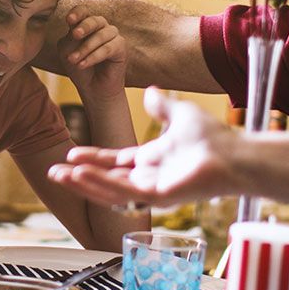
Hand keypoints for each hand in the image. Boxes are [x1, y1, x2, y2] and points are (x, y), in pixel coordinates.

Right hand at [49, 88, 233, 206]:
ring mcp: (152, 190)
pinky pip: (122, 193)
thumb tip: (151, 91)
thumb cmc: (214, 139)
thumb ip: (162, 106)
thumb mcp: (180, 114)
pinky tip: (81, 174)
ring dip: (84, 183)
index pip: (114, 162)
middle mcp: (149, 178)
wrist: (234, 154)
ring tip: (59, 174)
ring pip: (108, 190)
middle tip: (54, 171)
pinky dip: (100, 184)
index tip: (70, 152)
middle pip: (105, 180)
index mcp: (152, 161)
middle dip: (78, 177)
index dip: (92, 158)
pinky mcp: (157, 197)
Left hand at [58, 11, 127, 98]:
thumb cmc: (79, 67)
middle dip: (84, 27)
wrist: (93, 88)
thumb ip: (70, 39)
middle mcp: (101, 27)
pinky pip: (108, 48)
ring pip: (101, 35)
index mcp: (86, 24)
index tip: (69, 19)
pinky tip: (83, 65)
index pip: (83, 11)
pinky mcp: (121, 48)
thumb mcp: (68, 51)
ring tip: (73, 60)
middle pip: (94, 20)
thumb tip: (75, 31)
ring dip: (85, 48)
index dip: (77, 13)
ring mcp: (113, 36)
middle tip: (75, 35)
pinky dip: (94, 56)